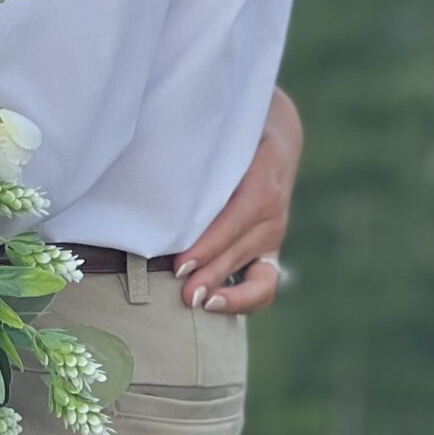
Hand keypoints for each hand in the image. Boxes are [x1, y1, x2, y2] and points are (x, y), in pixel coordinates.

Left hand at [174, 85, 300, 315]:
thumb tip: (157, 149)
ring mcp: (274, 235)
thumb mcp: (226, 130)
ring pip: (257, 274)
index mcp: (263, 180)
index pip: (237, 219)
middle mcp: (274, 212)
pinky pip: (265, 285)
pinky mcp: (269, 250)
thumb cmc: (236, 130)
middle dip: (211, 274)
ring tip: (197, 302)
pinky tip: (216, 305)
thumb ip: (202, 146)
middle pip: (241, 250)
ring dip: (227, 292)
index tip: (180, 262)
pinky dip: (244, 300)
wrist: (276, 134)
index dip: (209, 245)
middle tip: (181, 292)